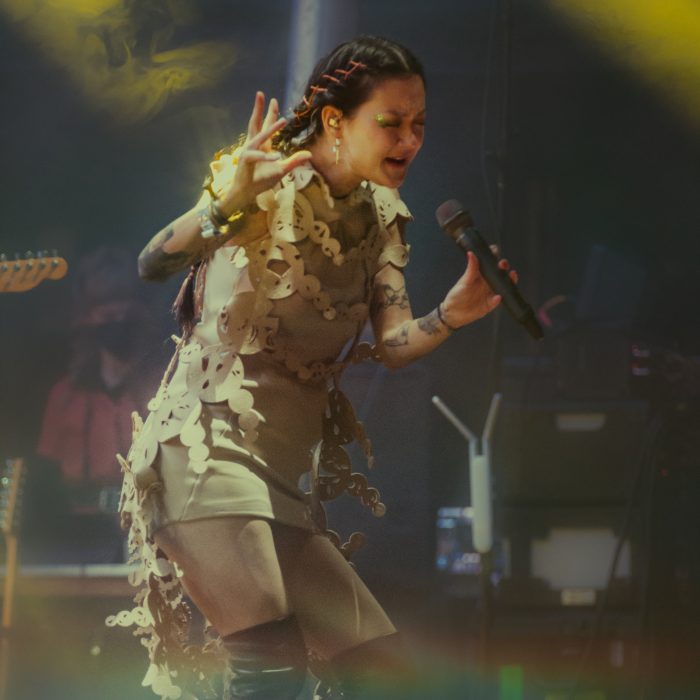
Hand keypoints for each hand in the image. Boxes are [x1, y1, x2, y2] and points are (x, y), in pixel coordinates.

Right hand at [218, 92, 311, 214]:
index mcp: (262, 145)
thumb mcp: (282, 170)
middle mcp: (254, 145)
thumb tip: (309, 154)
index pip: (267, 126)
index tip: (273, 100)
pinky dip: (266, 157)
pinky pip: (257, 156)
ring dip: (271, 129)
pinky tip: (276, 157)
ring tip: (283, 121)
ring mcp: (248, 151)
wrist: (247, 192)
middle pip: (257, 123)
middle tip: (261, 94)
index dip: (270, 114)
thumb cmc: (262, 181)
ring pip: (260, 137)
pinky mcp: (245, 160)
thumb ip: (295, 161)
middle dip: (259, 109)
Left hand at [441, 251, 518, 328]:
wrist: (454, 313)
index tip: (496, 251)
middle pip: (499, 272)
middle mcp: (487, 282)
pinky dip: (499, 298)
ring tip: (511, 275)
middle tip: (503, 264)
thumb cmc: (457, 295)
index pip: (489, 262)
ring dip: (509, 280)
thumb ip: (471, 269)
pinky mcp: (491, 303)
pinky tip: (498, 296)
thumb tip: (471, 253)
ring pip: (503, 285)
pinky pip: (498, 300)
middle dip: (503, 267)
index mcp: (480, 274)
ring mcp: (490, 292)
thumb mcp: (464, 282)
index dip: (494, 256)